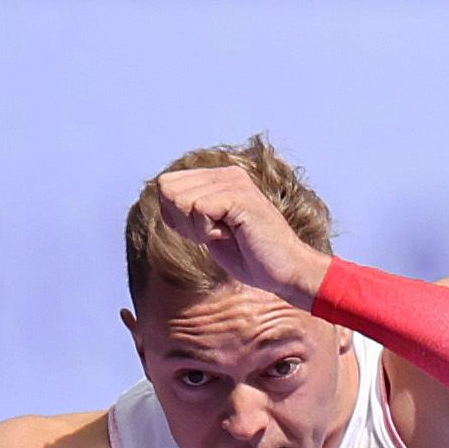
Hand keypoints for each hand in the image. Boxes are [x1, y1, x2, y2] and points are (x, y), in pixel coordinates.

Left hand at [152, 163, 332, 304]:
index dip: (174, 215)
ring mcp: (235, 183)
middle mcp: (227, 174)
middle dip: (183, 221)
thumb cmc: (250, 257)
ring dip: (197, 228)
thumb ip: (187, 208)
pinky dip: (208, 231)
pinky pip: (199, 209)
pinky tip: (232, 235)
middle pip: (167, 189)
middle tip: (215, 234)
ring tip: (226, 234)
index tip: (205, 231)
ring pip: (180, 199)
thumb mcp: (208, 228)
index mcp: (219, 178)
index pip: (166, 184)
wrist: (286, 273)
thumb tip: (161, 191)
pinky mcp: (241, 197)